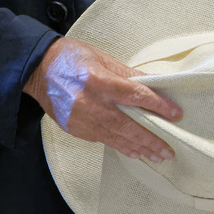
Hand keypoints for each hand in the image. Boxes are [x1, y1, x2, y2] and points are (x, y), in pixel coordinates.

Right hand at [23, 36, 181, 160]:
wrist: (37, 69)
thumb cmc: (70, 57)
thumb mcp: (101, 57)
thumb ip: (126, 73)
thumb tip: (151, 82)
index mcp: (100, 80)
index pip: (136, 95)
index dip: (158, 106)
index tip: (175, 113)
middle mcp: (92, 103)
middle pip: (128, 126)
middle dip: (151, 139)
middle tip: (168, 149)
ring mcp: (83, 119)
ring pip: (116, 138)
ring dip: (138, 148)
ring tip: (156, 155)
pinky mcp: (76, 129)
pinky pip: (103, 140)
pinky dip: (120, 146)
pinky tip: (132, 150)